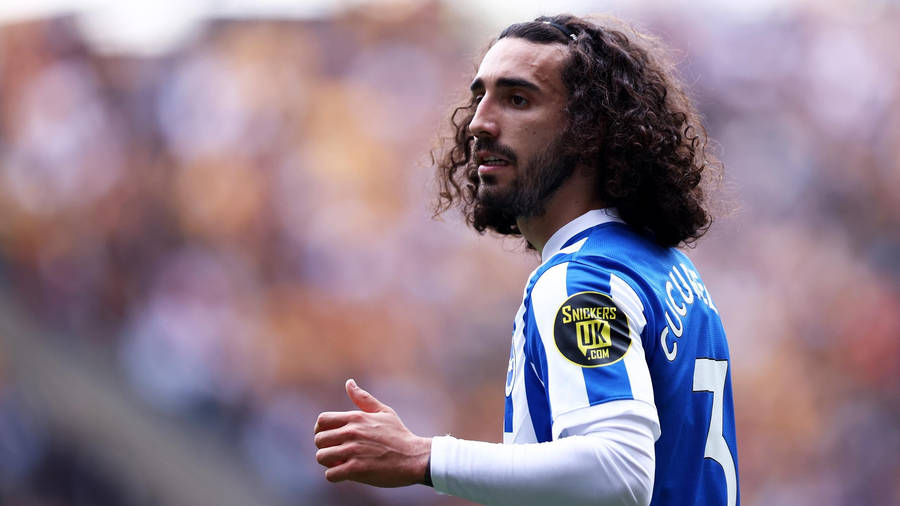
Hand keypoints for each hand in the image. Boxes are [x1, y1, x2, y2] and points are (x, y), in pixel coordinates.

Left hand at [314, 379, 431, 486]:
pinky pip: (330, 474)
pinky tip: (345, 473)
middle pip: (319, 439)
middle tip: (337, 452)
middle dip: (325, 447)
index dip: (321, 430)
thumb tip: (349, 383)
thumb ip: (363, 398)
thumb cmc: (399, 435)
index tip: (330, 437)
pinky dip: (335, 475)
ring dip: (329, 462)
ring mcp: (353, 451)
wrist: (414, 458)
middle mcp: (351, 432)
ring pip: (321, 457)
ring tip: (341, 463)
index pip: (322, 420)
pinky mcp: (356, 470)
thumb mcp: (383, 412)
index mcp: (356, 418)